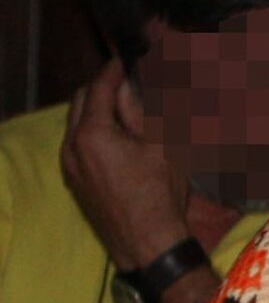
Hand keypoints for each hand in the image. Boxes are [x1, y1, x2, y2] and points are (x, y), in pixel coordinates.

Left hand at [60, 58, 193, 271]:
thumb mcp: (164, 146)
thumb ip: (144, 111)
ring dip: (97, 110)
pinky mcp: (74, 181)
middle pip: (80, 101)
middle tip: (128, 82)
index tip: (128, 58)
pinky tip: (119, 138)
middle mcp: (71, 146)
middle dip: (102, 87)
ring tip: (126, 109)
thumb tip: (133, 86)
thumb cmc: (161, 194)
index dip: (114, 70)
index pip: (99, 87)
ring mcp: (69, 165)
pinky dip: (94, 131)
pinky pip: (77, 143)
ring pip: (76, 123)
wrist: (149, 244)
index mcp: (93, 133)